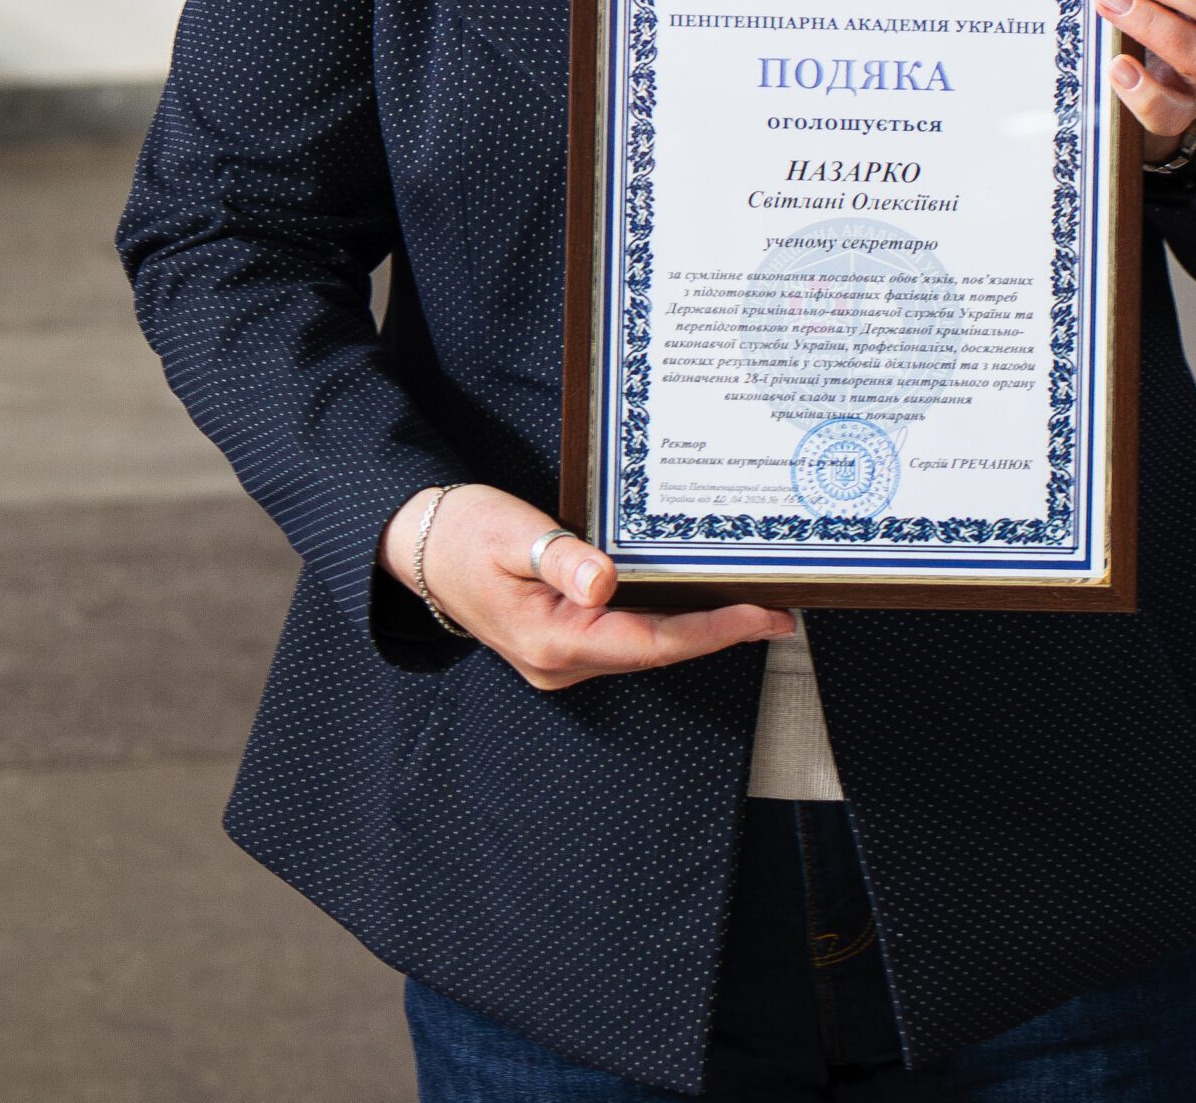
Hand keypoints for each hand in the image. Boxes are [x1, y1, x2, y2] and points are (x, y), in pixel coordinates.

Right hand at [381, 484, 791, 692]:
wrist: (417, 546)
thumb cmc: (461, 532)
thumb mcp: (509, 532)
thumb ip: (560, 558)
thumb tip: (605, 583)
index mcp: (552, 641)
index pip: (651, 642)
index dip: (713, 630)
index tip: (763, 614)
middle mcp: (562, 662)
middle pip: (658, 651)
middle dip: (720, 629)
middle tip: (779, 605)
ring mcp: (562, 658)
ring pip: (646, 646)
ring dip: (698, 626)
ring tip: (753, 600)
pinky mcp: (564, 642)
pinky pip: (628, 636)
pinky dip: (667, 619)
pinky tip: (695, 596)